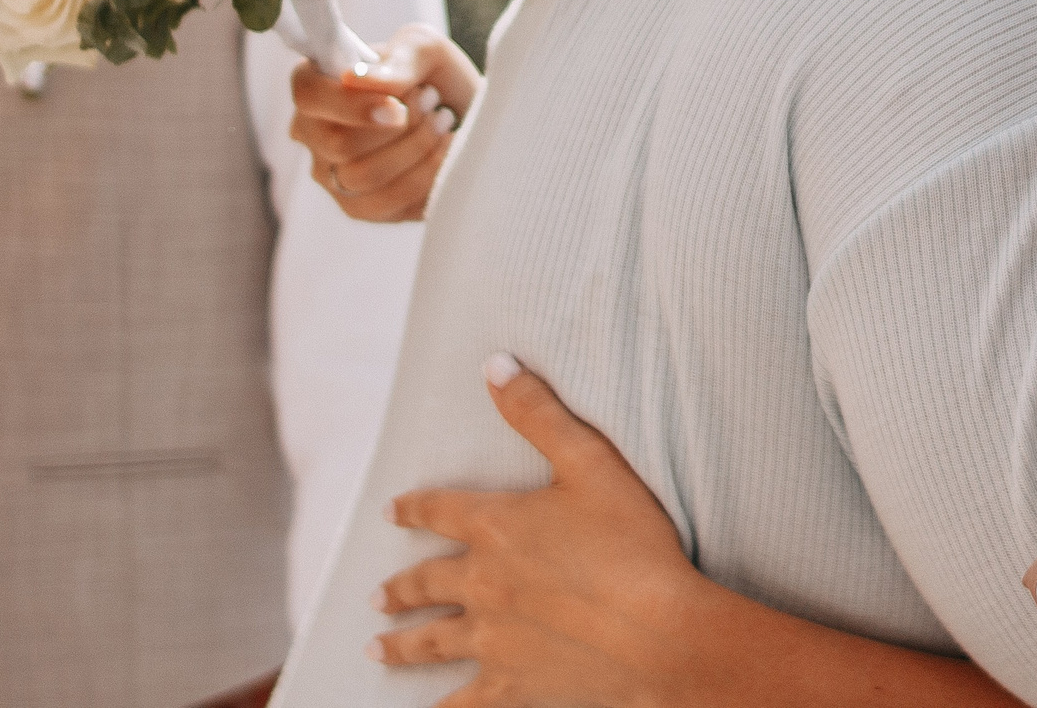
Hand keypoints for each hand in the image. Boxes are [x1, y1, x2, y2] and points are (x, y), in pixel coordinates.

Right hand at [288, 23, 480, 222]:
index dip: (350, 104)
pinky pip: (388, 203)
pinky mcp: (361, 207)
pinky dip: (427, 175)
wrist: (464, 115)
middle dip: (400, 126)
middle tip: (433, 102)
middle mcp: (313, 132)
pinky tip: (445, 150)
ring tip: (443, 122)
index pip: (308, 95)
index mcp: (318, 84)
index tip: (397, 106)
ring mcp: (332, 174)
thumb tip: (356, 80)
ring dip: (417, 148)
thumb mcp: (425, 49)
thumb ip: (398, 58)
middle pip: (337, 143)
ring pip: (363, 176)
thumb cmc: (434, 77)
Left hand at [371, 360, 706, 706]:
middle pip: (426, 585)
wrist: (659, 635)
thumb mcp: (591, 461)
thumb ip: (539, 413)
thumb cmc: (633, 545)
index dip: (414, 508)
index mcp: (497, 527)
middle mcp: (481, 586)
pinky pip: (463, 704)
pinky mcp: (512, 689)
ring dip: (401, 646)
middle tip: (377, 596)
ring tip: (377, 650)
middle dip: (400, 588)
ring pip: (432, 645)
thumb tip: (495, 364)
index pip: (440, 510)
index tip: (392, 512)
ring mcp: (493, 642)